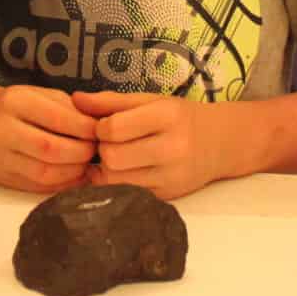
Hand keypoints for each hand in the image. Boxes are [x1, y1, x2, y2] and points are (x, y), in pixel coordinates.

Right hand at [0, 84, 96, 193]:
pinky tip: (74, 176)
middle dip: (81, 153)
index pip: (58, 119)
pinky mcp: (1, 177)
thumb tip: (100, 128)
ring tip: (86, 164)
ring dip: (73, 172)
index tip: (100, 132)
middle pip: (51, 149)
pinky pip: (37, 186)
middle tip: (95, 151)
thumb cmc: (19, 106)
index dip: (85, 129)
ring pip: (45, 173)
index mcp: (15, 102)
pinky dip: (61, 184)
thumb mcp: (42, 95)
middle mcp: (2, 130)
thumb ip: (70, 109)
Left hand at [72, 90, 236, 199]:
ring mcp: (171, 176)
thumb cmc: (180, 118)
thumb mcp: (151, 101)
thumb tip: (75, 99)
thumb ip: (111, 101)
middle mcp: (172, 148)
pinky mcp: (168, 196)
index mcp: (167, 117)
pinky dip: (119, 184)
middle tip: (109, 143)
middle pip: (112, 157)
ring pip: (116, 180)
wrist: (220, 143)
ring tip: (116, 157)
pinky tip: (125, 172)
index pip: (114, 128)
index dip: (100, 127)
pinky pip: (128, 194)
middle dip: (103, 150)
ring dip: (107, 169)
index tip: (106, 126)